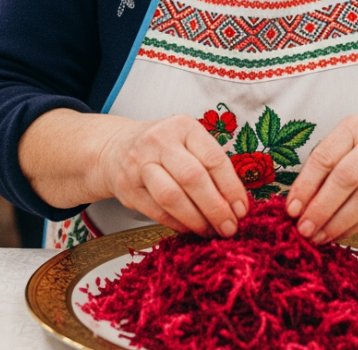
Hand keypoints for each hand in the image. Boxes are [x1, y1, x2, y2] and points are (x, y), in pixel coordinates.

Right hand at [98, 114, 248, 237]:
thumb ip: (211, 167)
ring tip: (210, 231)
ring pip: (172, 197)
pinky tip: (189, 228)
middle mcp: (159, 140)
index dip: (231, 188)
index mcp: (183, 127)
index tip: (242, 211)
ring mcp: (139, 163)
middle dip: (215, 208)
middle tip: (229, 228)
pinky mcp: (126, 186)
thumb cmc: (163, 148)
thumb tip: (237, 205)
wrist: (116, 148)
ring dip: (196, 220)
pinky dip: (177, 224)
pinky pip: (156, 211)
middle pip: (193, 178)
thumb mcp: (188, 143)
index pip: (214, 158)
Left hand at [285, 115, 357, 243]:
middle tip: (303, 228)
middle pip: (345, 178)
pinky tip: (337, 233)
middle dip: (321, 207)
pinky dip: (353, 226)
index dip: (305, 186)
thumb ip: (322, 167)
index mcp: (354, 127)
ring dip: (337, 221)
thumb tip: (297, 203)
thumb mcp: (346, 143)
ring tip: (318, 236)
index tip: (291, 209)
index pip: (324, 158)